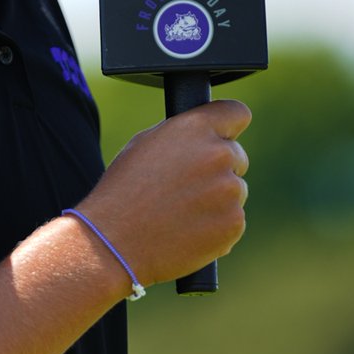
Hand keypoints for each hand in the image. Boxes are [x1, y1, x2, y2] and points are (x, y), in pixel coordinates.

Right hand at [79, 99, 250, 291]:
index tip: (223, 136)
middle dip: (218, 168)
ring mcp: (230, 190)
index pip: (237, 112)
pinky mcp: (234, 223)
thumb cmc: (123, 190)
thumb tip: (207, 137)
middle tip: (187, 186)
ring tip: (181, 211)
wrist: (115, 241)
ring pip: (235, 190)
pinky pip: (234, 219)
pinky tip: (188, 229)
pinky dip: (217, 225)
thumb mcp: (145, 144)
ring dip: (217, 199)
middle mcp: (218, 154)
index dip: (228, 126)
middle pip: (236, 156)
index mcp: (195, 127)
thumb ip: (184, 136)